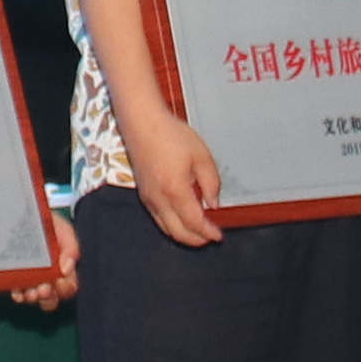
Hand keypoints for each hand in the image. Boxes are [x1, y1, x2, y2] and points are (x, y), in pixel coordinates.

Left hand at [15, 206, 81, 314]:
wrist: (22, 210)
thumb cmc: (46, 221)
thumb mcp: (62, 229)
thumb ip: (71, 247)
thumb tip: (67, 268)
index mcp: (64, 266)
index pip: (69, 285)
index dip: (65, 288)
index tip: (60, 282)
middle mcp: (49, 275)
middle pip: (53, 297)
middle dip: (49, 297)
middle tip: (43, 289)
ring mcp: (32, 276)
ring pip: (36, 297)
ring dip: (33, 298)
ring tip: (29, 292)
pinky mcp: (16, 275)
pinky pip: (19, 291)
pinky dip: (19, 294)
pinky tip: (17, 291)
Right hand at [127, 131, 226, 251]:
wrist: (141, 122)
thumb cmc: (168, 134)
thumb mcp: (201, 155)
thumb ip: (211, 182)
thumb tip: (213, 202)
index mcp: (175, 190)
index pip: (194, 223)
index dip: (209, 232)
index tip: (219, 235)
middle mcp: (158, 199)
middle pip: (178, 233)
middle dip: (197, 240)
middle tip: (210, 236)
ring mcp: (148, 197)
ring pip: (166, 228)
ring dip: (183, 234)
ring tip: (198, 230)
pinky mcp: (143, 193)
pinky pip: (157, 218)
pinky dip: (172, 224)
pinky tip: (182, 216)